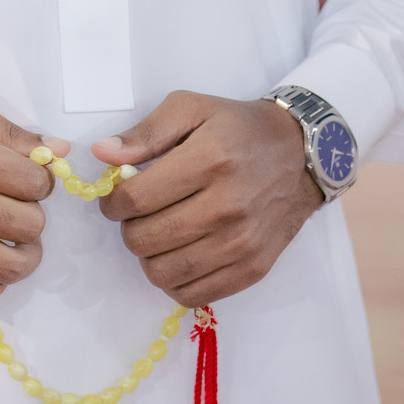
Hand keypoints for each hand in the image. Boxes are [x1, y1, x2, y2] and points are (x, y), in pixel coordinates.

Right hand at [0, 86, 68, 306]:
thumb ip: (6, 128)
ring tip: (15, 239)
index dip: (42, 179)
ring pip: (5, 266)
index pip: (30, 181)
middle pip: (24, 226)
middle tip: (19, 203)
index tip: (29, 175)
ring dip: (24, 254)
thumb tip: (57, 151)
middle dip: (34, 215)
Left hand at [93, 91, 322, 305]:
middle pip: (145, 240)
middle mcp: (227, 206)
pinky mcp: (253, 269)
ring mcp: (242, 243)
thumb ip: (146, 132)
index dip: (113, 201)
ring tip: (159, 233)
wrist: (300, 154)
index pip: (136, 198)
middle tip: (139, 213)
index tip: (116, 197)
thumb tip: (103, 155)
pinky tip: (180, 254)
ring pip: (163, 273)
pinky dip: (175, 280)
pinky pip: (192, 295)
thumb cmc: (238, 128)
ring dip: (149, 256)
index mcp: (209, 160)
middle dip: (129, 227)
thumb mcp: (192, 108)